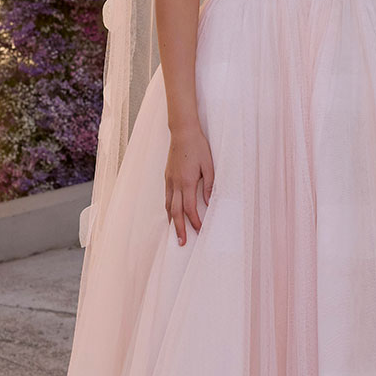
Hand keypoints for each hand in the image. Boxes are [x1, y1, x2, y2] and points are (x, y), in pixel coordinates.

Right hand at [165, 125, 213, 242]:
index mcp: (188, 182)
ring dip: (171, 221)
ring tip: (174, 233)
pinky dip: (168, 208)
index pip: (189, 208)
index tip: (199, 230)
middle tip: (181, 243)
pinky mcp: (167, 176)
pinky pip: (166, 197)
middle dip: (178, 228)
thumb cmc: (198, 147)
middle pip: (175, 211)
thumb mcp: (210, 166)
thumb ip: (210, 185)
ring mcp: (169, 180)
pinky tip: (171, 214)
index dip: (194, 221)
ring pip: (167, 205)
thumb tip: (209, 203)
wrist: (183, 132)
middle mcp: (176, 183)